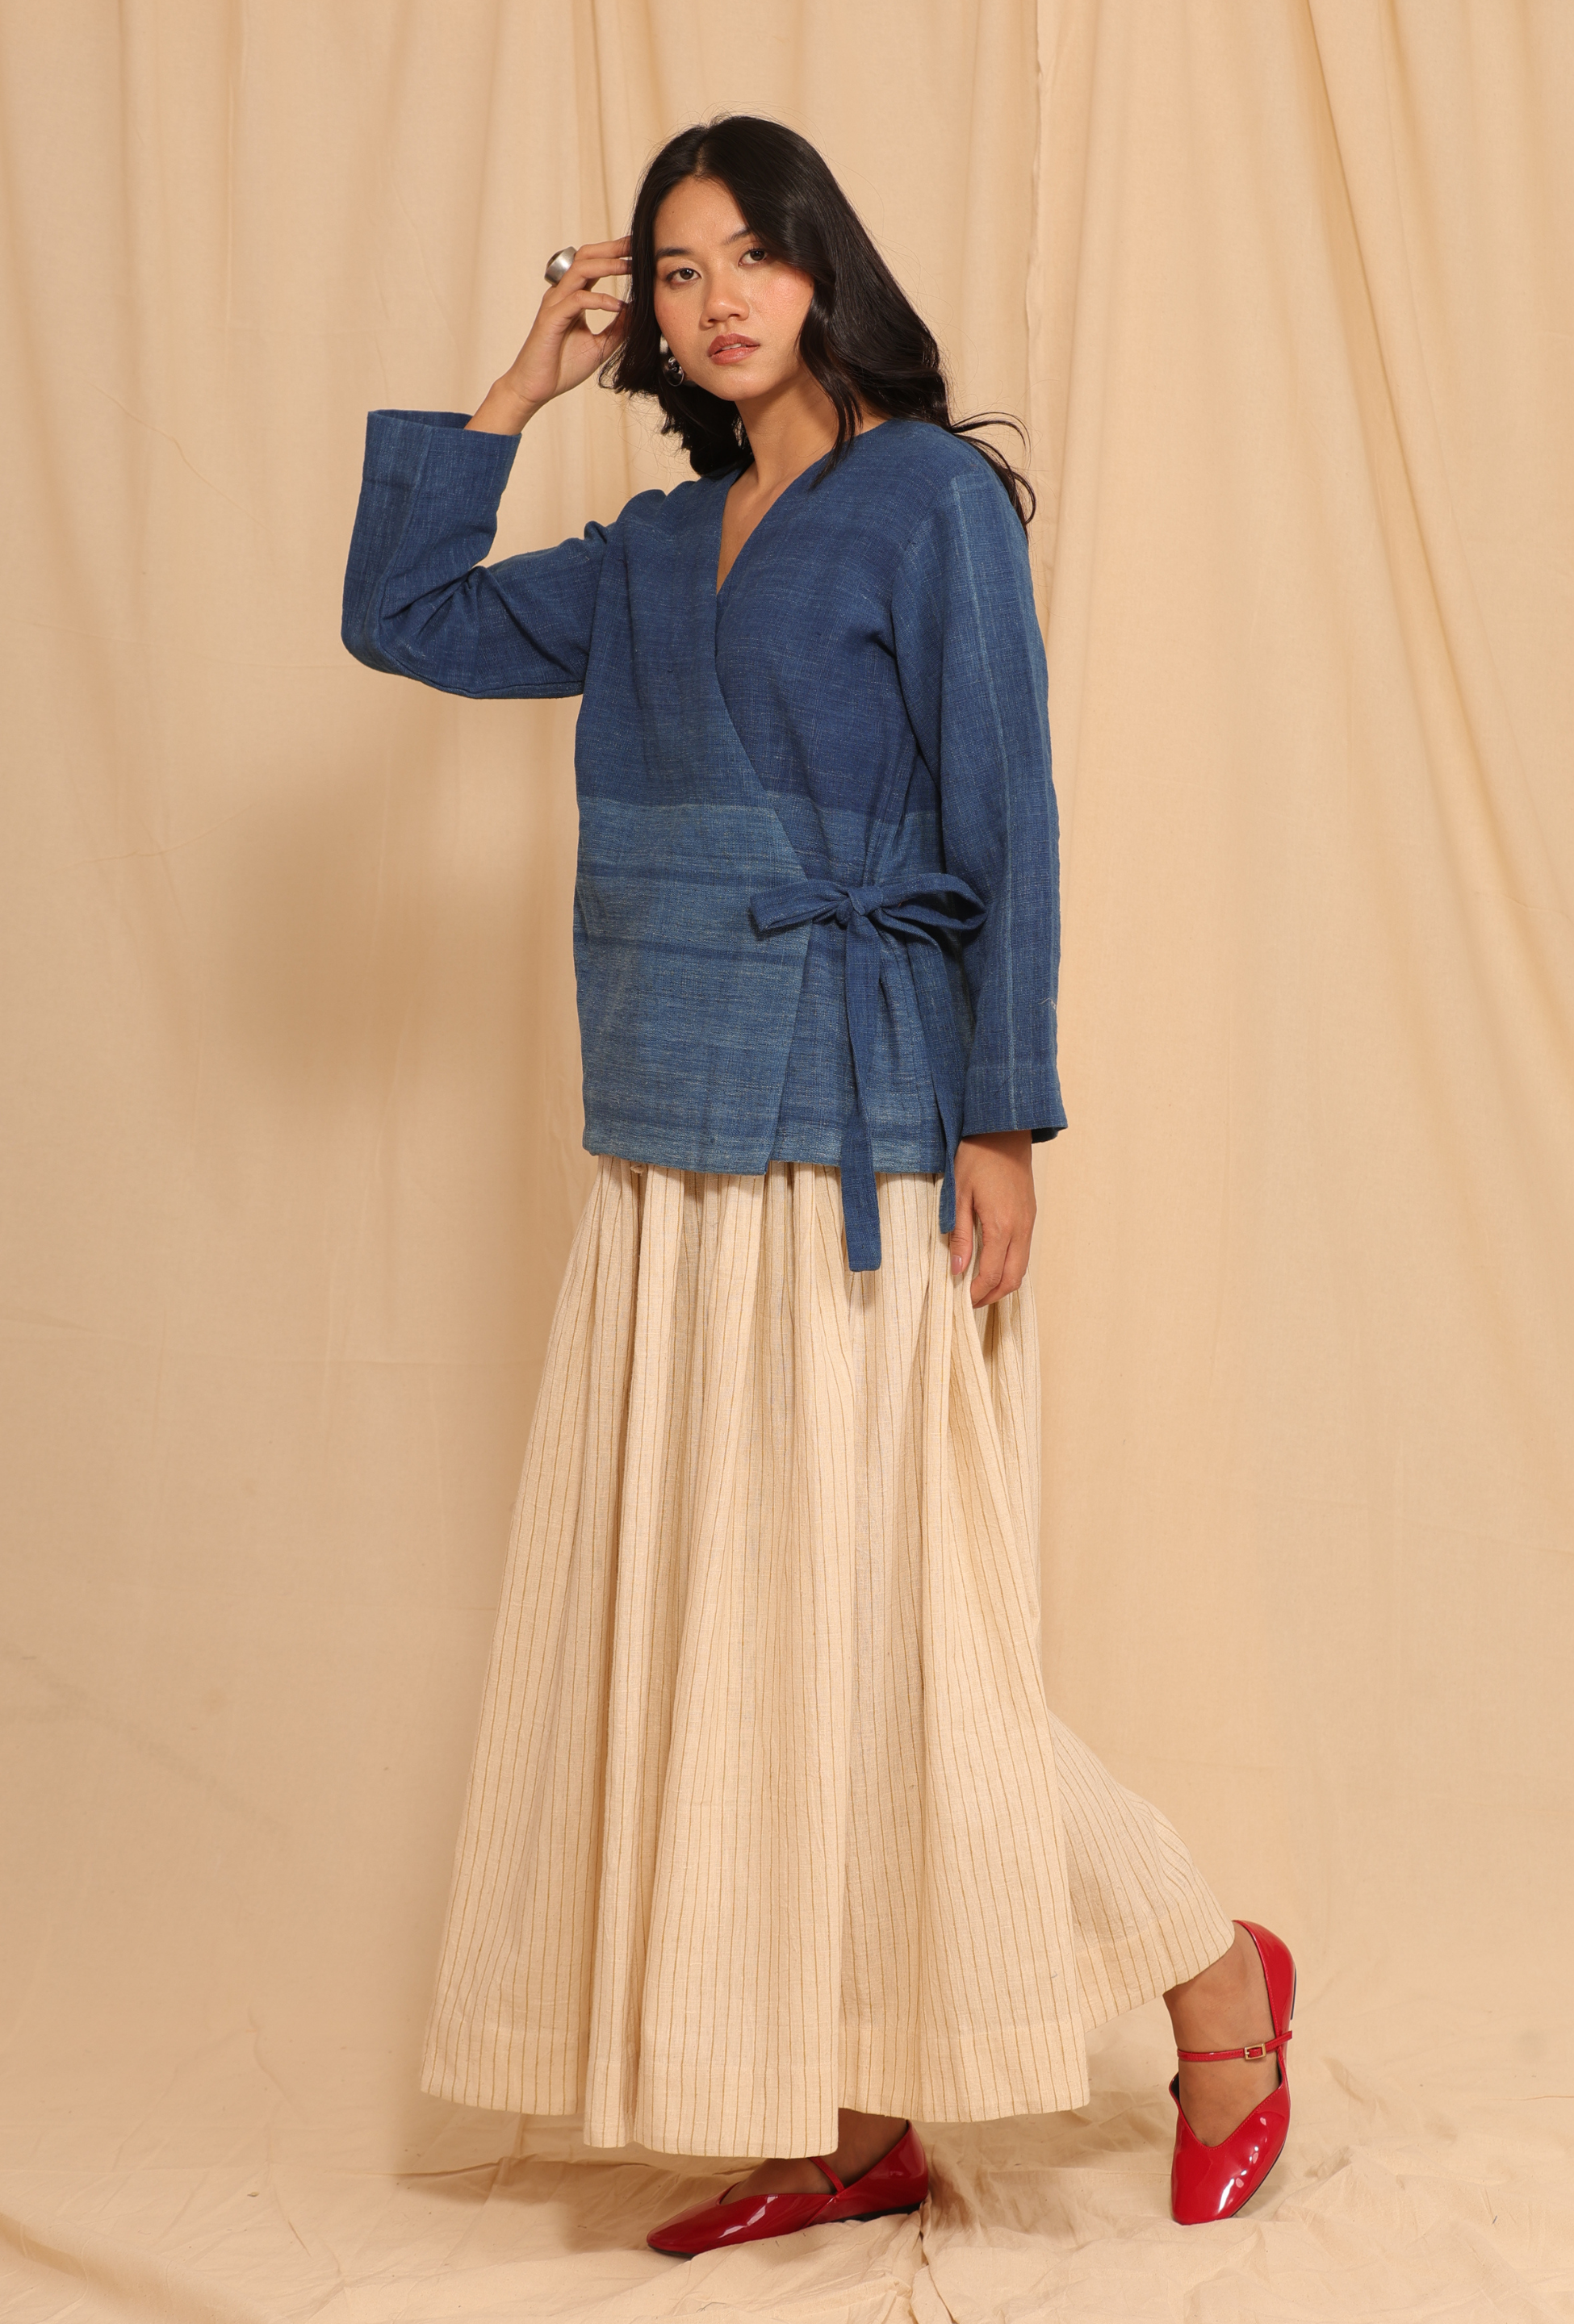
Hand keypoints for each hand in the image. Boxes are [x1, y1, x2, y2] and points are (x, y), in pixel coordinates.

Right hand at [467, 236, 631, 432]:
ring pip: (580, 271)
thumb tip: (639, 313)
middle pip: (585, 256)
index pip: (594, 264)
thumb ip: (618, 329)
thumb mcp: (600, 345)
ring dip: (607, 265)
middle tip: (637, 245)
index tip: (639, 249)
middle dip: (612, 248)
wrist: (536, 389)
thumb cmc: (562, 367)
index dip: (615, 253)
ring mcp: (555, 304)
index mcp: (573, 297)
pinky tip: (617, 306)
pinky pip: (576, 300)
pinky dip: (599, 300)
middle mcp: (562, 294)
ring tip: (631, 267)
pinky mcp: (551, 319)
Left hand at [948, 1131, 1035, 1305]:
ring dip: (1002, 1283)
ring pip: (1022, 1267)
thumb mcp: (958, 1195)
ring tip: (977, 1286)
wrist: (1003, 1128)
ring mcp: (1029, 1221)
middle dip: (992, 1296)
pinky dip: (1009, 1266)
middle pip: (1013, 1279)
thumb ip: (960, 1235)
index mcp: (1001, 1225)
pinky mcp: (1030, 1214)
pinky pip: (1024, 1251)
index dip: (976, 1294)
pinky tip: (990, 1263)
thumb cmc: (977, 1156)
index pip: (992, 1274)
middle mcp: (1021, 1227)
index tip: (960, 1301)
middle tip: (968, 1301)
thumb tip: (956, 1269)